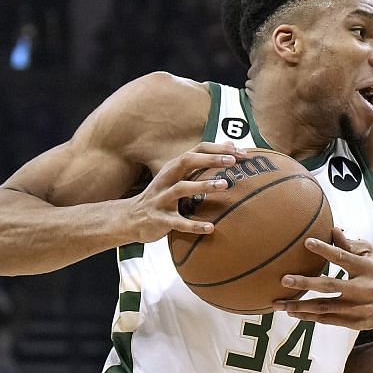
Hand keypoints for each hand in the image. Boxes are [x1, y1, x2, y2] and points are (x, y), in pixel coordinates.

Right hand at [118, 148, 244, 243]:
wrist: (131, 218)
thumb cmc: (162, 196)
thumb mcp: (178, 176)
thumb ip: (202, 162)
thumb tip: (229, 144)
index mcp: (173, 168)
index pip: (196, 150)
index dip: (218, 149)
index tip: (241, 153)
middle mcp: (166, 179)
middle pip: (187, 162)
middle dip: (210, 159)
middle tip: (233, 161)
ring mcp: (162, 199)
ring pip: (182, 188)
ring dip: (203, 185)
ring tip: (225, 185)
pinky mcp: (160, 219)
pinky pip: (178, 222)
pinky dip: (194, 225)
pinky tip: (210, 228)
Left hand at [276, 231, 372, 328]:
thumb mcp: (368, 256)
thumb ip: (349, 245)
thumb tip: (333, 230)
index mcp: (367, 268)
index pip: (343, 257)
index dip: (325, 250)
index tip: (306, 242)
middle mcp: (365, 289)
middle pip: (330, 286)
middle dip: (305, 283)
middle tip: (284, 279)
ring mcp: (360, 308)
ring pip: (325, 308)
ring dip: (300, 306)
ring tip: (278, 303)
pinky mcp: (355, 323)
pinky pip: (327, 320)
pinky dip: (308, 317)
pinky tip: (292, 312)